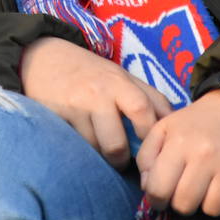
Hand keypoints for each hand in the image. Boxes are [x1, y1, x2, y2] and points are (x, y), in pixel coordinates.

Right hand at [20, 37, 172, 165]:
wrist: (44, 57)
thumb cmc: (91, 72)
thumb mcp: (122, 76)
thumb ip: (148, 98)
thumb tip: (175, 124)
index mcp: (120, 83)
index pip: (143, 112)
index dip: (149, 136)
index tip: (150, 150)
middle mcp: (98, 94)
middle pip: (117, 143)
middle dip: (121, 159)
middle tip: (122, 162)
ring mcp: (75, 106)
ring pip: (94, 149)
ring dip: (99, 156)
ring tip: (100, 151)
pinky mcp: (55, 116)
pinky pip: (74, 145)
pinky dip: (81, 149)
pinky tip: (82, 142)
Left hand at [135, 89, 219, 216]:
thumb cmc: (196, 121)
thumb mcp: (164, 128)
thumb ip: (147, 156)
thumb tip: (148, 187)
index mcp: (178, 142)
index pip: (158, 189)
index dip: (155, 199)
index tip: (160, 197)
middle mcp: (204, 154)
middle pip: (185, 204)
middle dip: (181, 202)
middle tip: (184, 191)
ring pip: (212, 209)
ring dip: (207, 203)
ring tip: (206, 188)